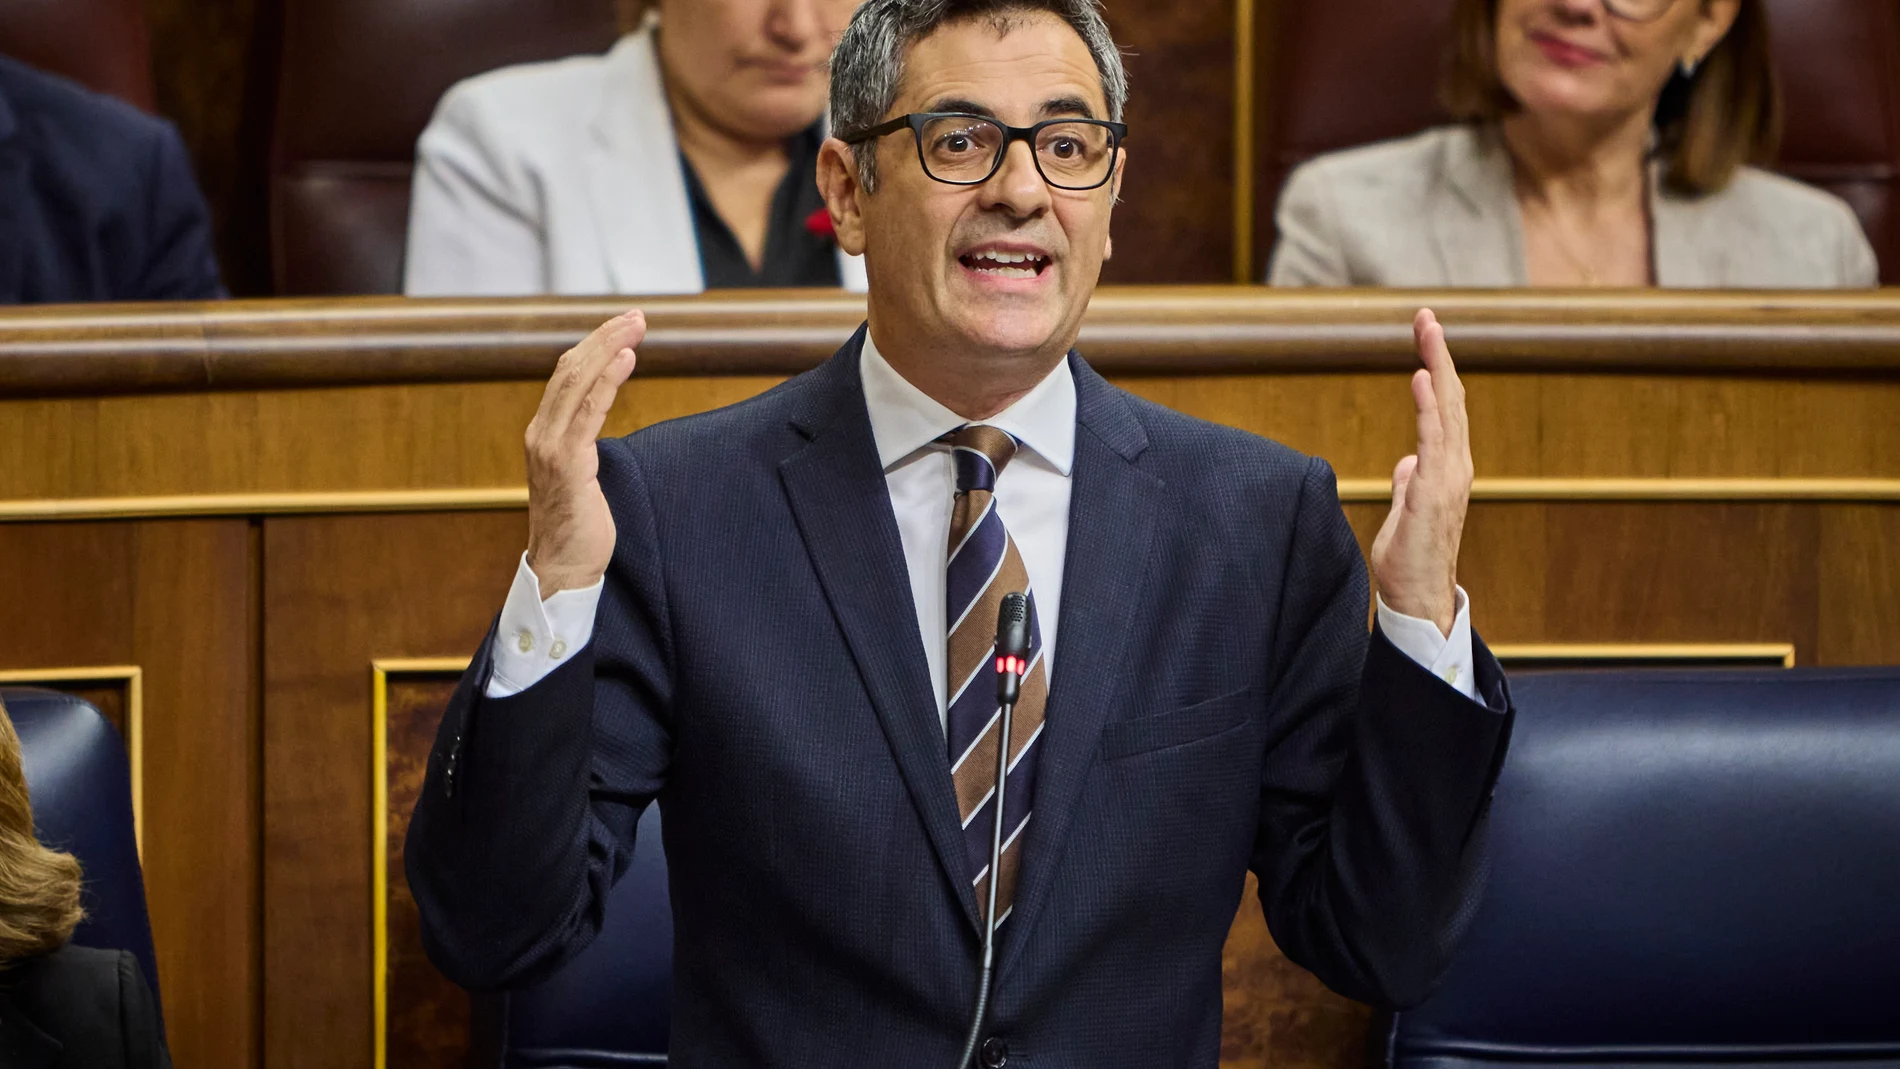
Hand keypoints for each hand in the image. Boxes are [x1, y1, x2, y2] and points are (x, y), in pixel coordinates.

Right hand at [524, 310, 644, 598]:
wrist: (564, 568)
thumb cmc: (579, 525)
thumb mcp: (580, 473)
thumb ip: (584, 441)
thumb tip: (600, 415)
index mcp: (544, 433)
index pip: (567, 375)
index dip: (594, 346)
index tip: (624, 325)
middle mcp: (541, 434)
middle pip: (571, 369)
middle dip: (604, 337)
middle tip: (636, 315)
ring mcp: (550, 449)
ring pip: (577, 383)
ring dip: (608, 349)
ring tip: (635, 326)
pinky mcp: (567, 465)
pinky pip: (587, 413)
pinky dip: (606, 382)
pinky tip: (625, 359)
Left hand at [1370, 309, 1471, 635]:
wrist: (1417, 599)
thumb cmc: (1410, 559)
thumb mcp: (1404, 510)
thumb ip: (1409, 484)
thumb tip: (1408, 463)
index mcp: (1446, 468)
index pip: (1443, 410)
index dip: (1436, 370)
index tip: (1424, 335)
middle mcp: (1454, 467)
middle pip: (1450, 400)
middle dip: (1439, 356)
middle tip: (1427, 317)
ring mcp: (1447, 478)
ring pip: (1446, 412)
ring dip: (1436, 369)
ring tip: (1427, 333)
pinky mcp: (1433, 492)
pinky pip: (1433, 441)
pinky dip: (1428, 407)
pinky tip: (1421, 378)